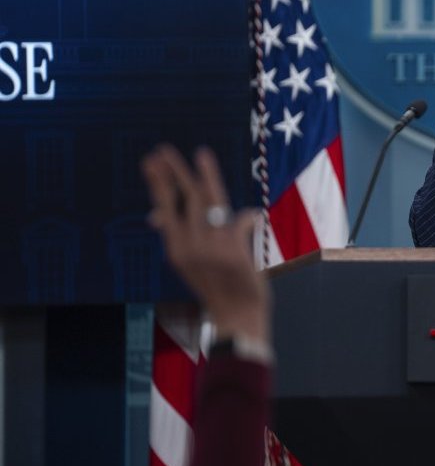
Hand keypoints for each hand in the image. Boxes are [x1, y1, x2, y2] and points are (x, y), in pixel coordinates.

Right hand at [141, 145, 268, 342]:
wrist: (236, 316)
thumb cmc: (215, 286)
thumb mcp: (188, 263)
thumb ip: (178, 237)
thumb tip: (155, 216)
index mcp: (176, 250)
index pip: (166, 209)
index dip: (160, 184)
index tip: (151, 162)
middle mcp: (190, 247)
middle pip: (185, 199)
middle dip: (175, 171)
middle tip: (164, 149)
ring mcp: (212, 248)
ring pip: (211, 202)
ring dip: (207, 176)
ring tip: (200, 154)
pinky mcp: (235, 251)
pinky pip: (242, 220)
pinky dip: (247, 218)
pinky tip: (251, 215)